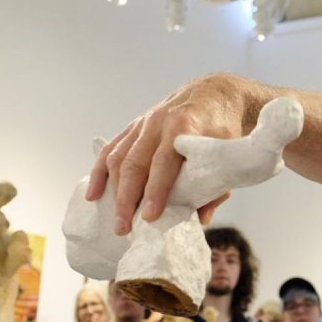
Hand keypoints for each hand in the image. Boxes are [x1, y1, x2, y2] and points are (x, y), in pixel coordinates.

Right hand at [85, 74, 246, 234]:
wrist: (215, 94)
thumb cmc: (223, 126)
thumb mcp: (227, 151)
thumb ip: (216, 184)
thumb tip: (202, 217)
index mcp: (184, 125)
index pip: (164, 162)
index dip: (156, 191)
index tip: (149, 216)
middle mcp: (158, 122)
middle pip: (135, 163)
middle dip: (128, 199)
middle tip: (126, 227)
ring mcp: (143, 123)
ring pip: (119, 158)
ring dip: (114, 192)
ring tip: (117, 220)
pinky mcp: (134, 126)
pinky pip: (111, 150)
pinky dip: (100, 173)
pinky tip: (94, 195)